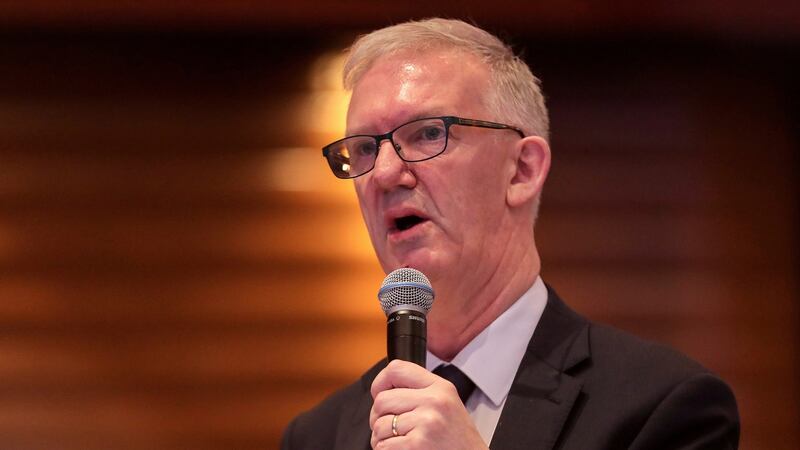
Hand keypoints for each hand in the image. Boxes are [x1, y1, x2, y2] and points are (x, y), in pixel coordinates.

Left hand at [368, 359, 487, 449]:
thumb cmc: (456, 439)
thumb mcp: (447, 403)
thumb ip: (420, 391)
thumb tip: (382, 389)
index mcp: (440, 387)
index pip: (396, 369)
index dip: (380, 382)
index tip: (379, 393)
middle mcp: (434, 401)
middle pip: (382, 400)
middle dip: (378, 417)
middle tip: (391, 427)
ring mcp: (425, 423)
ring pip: (379, 425)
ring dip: (381, 438)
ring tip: (399, 441)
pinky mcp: (416, 444)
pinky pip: (383, 445)